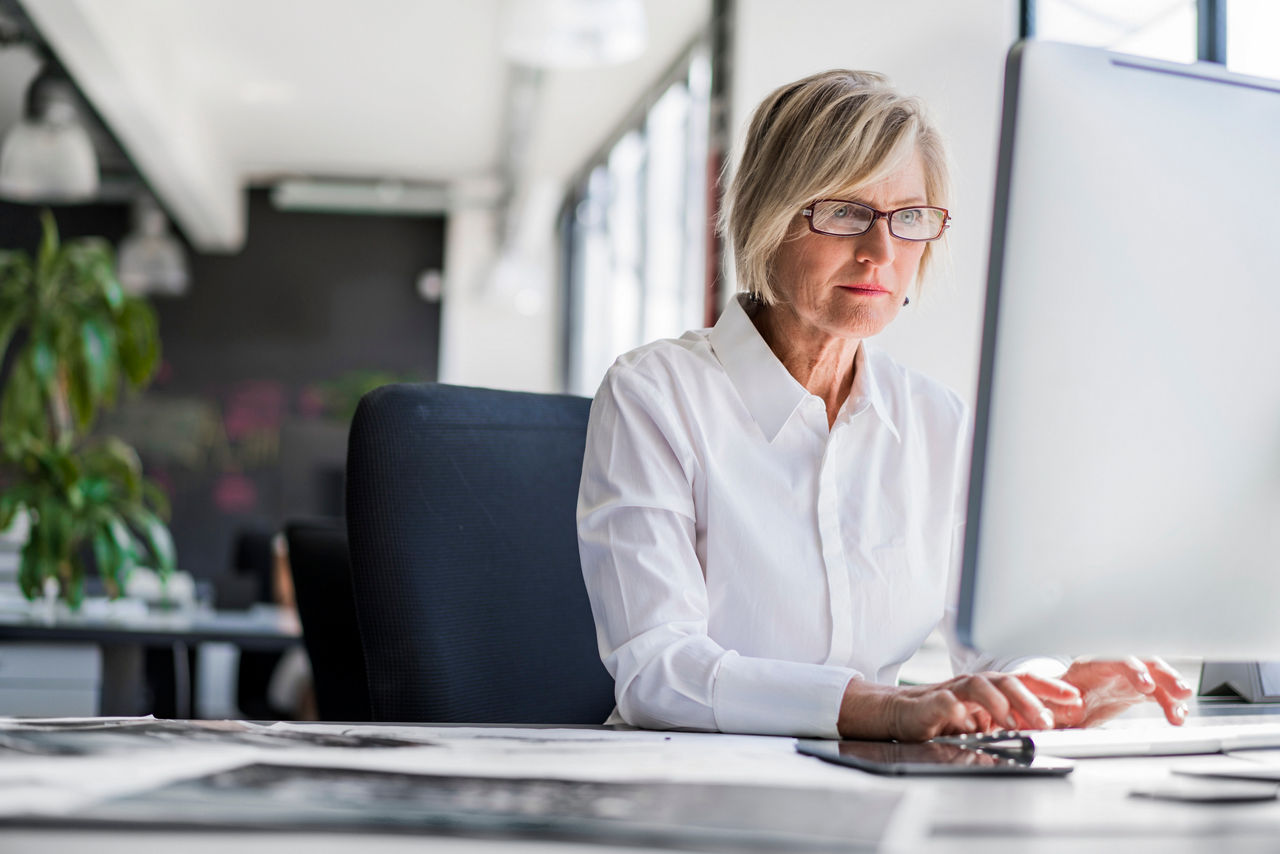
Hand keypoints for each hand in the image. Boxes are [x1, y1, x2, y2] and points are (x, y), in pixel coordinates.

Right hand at [838, 672, 1081, 741]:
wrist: (897, 713)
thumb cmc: (941, 717)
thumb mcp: (981, 720)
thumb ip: (1008, 720)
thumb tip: (1044, 727)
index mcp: (988, 687)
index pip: (1024, 680)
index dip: (1049, 687)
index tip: (1073, 699)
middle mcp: (973, 684)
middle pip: (1006, 681)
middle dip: (1029, 699)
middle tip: (1045, 721)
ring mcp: (951, 691)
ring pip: (979, 685)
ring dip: (998, 703)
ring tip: (1010, 722)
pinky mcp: (929, 703)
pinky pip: (945, 703)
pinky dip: (958, 711)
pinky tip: (968, 724)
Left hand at [1045, 657, 1192, 727]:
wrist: (1058, 705)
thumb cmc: (1055, 702)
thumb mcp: (1053, 706)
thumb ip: (1062, 708)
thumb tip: (1075, 708)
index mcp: (1088, 666)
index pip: (1114, 661)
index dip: (1133, 670)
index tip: (1146, 685)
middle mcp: (1111, 667)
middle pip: (1141, 663)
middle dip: (1163, 676)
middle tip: (1180, 692)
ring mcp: (1125, 677)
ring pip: (1155, 677)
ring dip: (1172, 689)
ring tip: (1183, 707)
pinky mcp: (1135, 690)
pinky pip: (1157, 693)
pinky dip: (1170, 702)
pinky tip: (1178, 714)